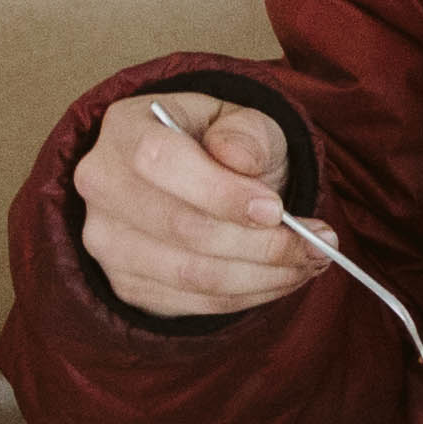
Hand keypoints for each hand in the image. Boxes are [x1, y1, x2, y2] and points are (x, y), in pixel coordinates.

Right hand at [76, 93, 313, 322]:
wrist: (199, 176)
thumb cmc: (222, 143)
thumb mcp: (242, 121)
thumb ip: (246, 133)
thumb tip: (241, 160)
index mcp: (125, 129)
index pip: (161, 162)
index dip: (221, 192)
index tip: (275, 210)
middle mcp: (102, 185)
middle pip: (182, 228)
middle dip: (263, 243)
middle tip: (320, 241)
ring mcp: (107, 241)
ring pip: (192, 275)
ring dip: (265, 275)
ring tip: (312, 260)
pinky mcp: (126, 284)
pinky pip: (195, 302)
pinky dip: (250, 295)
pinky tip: (284, 277)